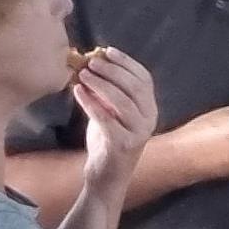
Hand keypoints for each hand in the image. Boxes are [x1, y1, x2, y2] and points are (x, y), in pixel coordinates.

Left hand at [70, 47, 157, 183]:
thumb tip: (92, 65)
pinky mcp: (122, 145)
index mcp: (150, 109)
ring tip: (83, 74)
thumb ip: (107, 93)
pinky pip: (105, 118)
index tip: (107, 51)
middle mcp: (149, 119)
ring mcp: (138, 133)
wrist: (106, 177)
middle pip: (134, 87)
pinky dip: (90, 103)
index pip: (144, 78)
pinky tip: (77, 92)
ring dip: (101, 84)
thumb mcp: (111, 113)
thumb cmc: (107, 142)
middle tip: (91, 62)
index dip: (126, 62)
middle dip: (112, 71)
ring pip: (122, 101)